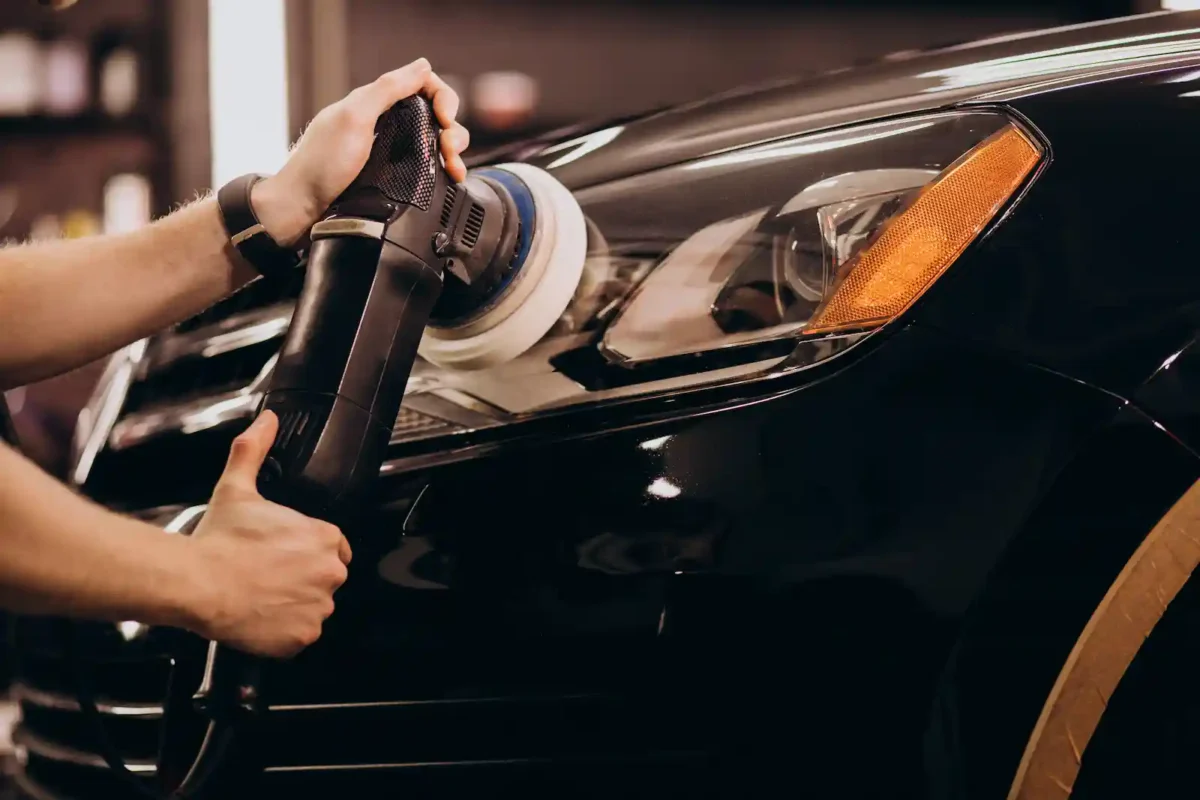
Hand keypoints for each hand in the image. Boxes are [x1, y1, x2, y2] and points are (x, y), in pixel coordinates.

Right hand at [185, 411, 351, 657]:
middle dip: (302, 576)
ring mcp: (318, 607)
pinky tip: (261, 616)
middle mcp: (330, 572)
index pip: (331, 545)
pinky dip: (284, 630)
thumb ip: (254, 450)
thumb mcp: (238, 487)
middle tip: (267, 574)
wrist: (197, 584)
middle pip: (325, 576)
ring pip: (314, 605)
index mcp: (324, 537)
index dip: (305, 550)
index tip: (282, 554)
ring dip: (294, 603)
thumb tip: (266, 420)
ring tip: (262, 594)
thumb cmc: (218, 539)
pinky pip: (301, 634)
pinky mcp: (304, 636)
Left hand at [252, 58, 469, 246]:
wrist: (303, 209)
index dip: (443, 98)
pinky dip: (444, 170)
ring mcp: (392, 152)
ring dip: (454, 152)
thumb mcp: (354, 118)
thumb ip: (387, 89)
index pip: (423, 86)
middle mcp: (387, 125)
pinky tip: (451, 178)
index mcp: (376, 104)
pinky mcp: (395, 178)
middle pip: (436, 116)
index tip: (445, 119)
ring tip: (454, 169)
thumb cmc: (321, 165)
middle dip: (453, 130)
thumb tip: (422, 66)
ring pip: (436, 142)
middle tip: (450, 150)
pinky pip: (428, 167)